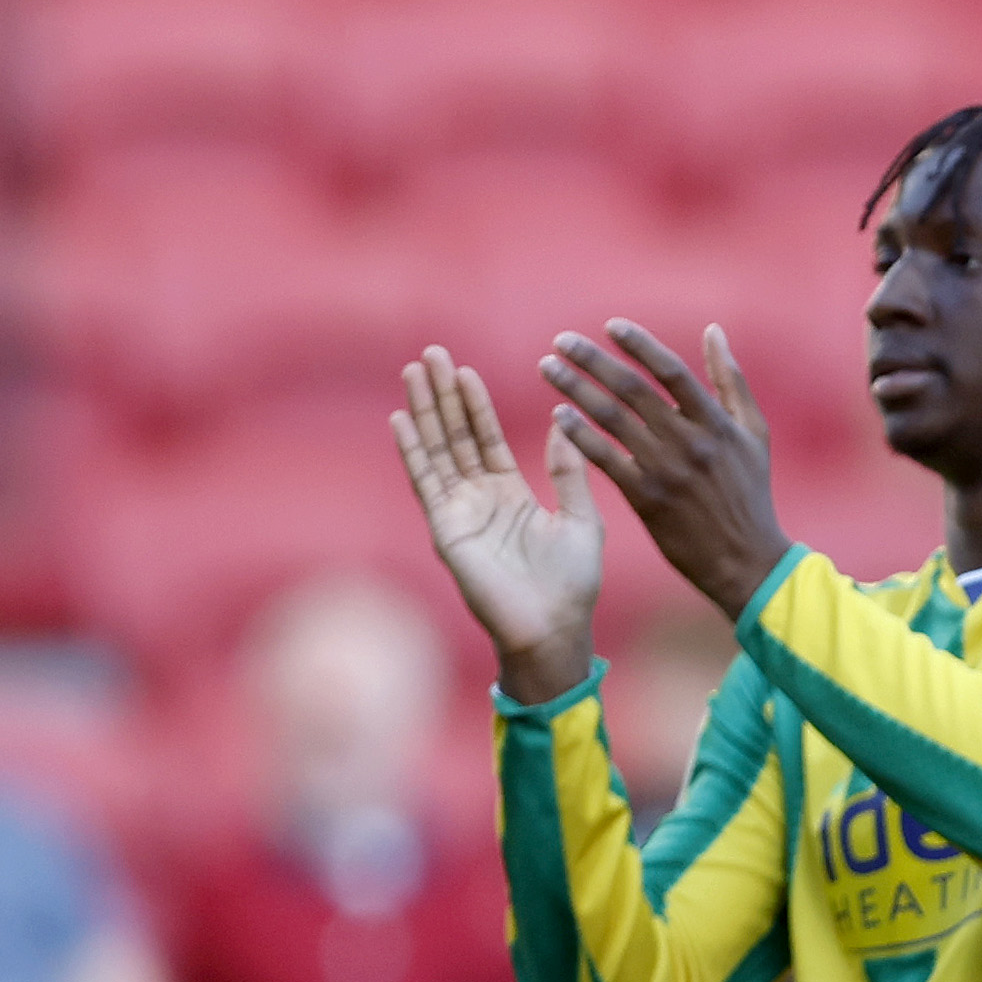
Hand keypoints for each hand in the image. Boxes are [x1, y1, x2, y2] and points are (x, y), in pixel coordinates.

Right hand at [391, 349, 603, 698]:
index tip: (465, 369)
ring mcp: (459, 512)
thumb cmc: (573, 584)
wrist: (555, 628)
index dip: (474, 404)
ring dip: (424, 411)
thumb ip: (569, 474)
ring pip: (437, 450)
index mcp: (511, 494)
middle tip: (431, 353)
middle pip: (455, 436)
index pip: (486, 438)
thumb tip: (566, 424)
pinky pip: (426, 482)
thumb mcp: (581, 520)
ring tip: (414, 371)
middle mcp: (479, 498)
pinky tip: (401, 419)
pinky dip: (413, 451)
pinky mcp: (446, 529)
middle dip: (443, 395)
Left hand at [535, 321, 788, 621]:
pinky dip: (580, 436)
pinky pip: (605, 460)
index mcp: (717, 424)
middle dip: (592, 360)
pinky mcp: (647, 499)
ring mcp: (667, 471)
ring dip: (574, 390)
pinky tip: (559, 416)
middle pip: (633, 390)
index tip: (610, 326)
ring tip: (547, 368)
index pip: (672, 372)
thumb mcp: (754, 435)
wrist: (747, 562)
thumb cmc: (750, 494)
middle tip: (560, 341)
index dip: (639, 345)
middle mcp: (690, 443)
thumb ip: (731, 381)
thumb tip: (713, 331)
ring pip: (612, 420)